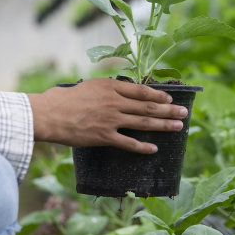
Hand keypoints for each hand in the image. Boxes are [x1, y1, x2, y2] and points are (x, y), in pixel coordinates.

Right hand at [27, 78, 187, 153]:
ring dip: (163, 126)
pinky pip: (128, 143)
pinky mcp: (104, 137)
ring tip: (178, 128)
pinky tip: (154, 149)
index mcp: (111, 86)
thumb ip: (108, 89)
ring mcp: (111, 120)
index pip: (141, 91)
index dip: (158, 96)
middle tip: (184, 113)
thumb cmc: (65, 98)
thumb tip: (122, 92)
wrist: (49, 114)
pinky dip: (143, 147)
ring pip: (143, 123)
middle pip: (148, 107)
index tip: (170, 99)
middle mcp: (114, 102)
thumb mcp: (89, 85)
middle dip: (169, 110)